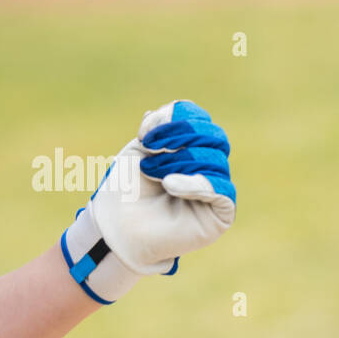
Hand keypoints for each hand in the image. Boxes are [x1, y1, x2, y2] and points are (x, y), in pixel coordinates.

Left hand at [60, 100, 235, 304]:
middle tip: (149, 150)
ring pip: (215, 160)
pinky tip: (170, 185)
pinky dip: (195, 183)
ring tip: (153, 174)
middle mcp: (208, 166)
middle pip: (213, 136)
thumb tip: (175, 111)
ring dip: (179, 162)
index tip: (145, 134)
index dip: (177, 119)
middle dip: (180, 137)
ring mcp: (216, 190)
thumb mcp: (139, 149)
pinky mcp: (220, 215)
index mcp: (190, 148)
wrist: (117, 227)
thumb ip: (160, 127)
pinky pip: (221, 191)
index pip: (200, 119)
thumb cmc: (126, 189)